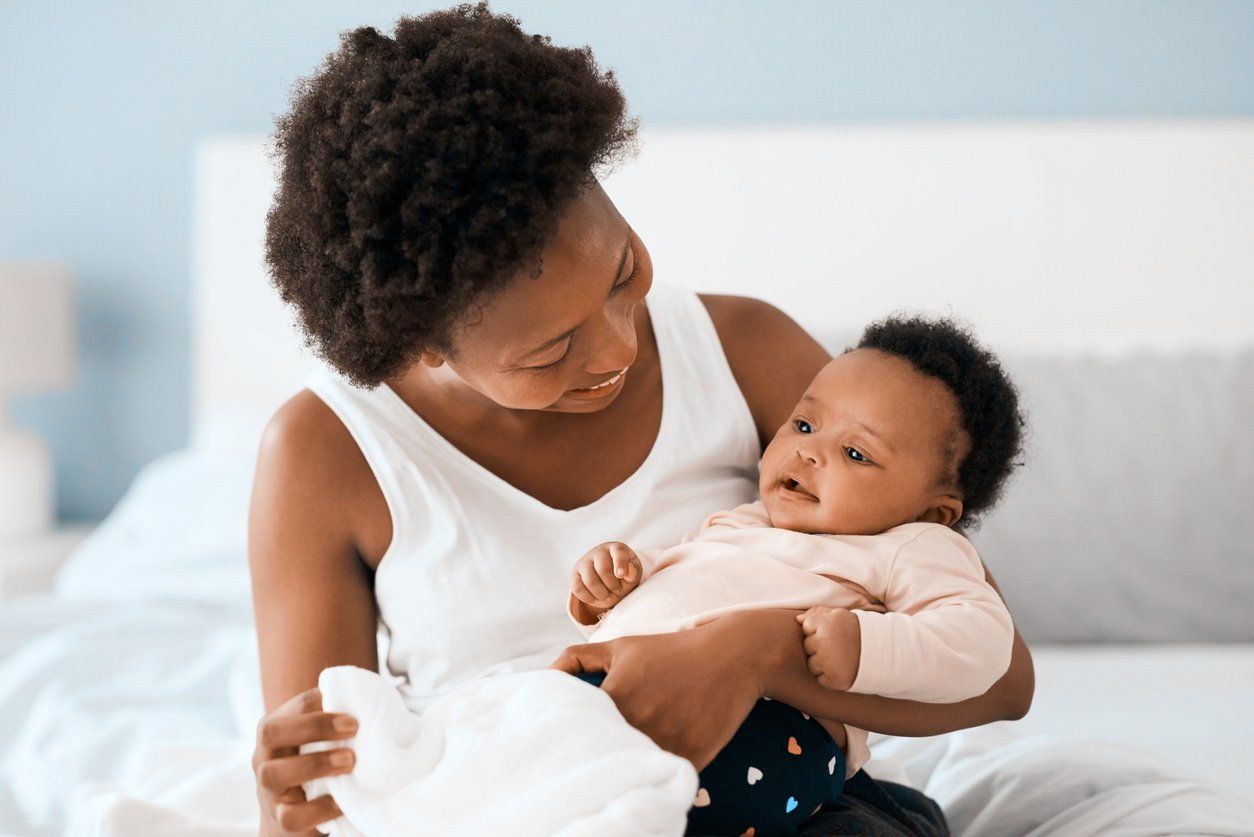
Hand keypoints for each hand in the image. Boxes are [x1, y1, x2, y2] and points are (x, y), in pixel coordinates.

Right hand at [253, 687, 357, 834]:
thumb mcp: (322, 738)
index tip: (353, 713)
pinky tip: (343, 803)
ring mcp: (269, 789)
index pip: (294, 706)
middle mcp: (265, 756)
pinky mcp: (281, 819)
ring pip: (272, 774)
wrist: (296, 813)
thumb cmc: (317, 763)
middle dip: (314, 726)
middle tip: (353, 728)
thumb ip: (338, 718)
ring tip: (349, 761)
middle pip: (270, 732)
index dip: (321, 704)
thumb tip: (369, 700)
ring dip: (313, 764)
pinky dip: (319, 809)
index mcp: (277, 729)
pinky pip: (291, 816)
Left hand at [549, 610, 771, 770]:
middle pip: (605, 751)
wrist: (730, 656)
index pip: (582, 728)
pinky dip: (655, 773)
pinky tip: (653, 764)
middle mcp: (639, 719)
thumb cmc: (670, 651)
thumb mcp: (621, 647)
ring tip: (626, 759)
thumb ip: (578, 659)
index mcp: (616, 694)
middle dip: (599, 753)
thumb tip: (545, 677)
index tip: (576, 738)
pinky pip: (662, 775)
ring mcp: (666, 740)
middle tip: (596, 754)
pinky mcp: (691, 756)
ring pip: (633, 767)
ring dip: (627, 766)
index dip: (577, 735)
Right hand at [570, 542, 642, 617]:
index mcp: (616, 548)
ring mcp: (584, 562)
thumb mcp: (633, 573)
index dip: (620, 563)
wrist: (608, 579)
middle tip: (617, 590)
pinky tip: (596, 598)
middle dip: (613, 586)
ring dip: (601, 594)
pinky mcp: (575, 574)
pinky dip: (589, 598)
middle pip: (603, 569)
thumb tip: (628, 572)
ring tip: (607, 596)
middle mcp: (599, 551)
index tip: (621, 575)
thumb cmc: (624, 574)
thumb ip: (633, 572)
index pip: (618, 552)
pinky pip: (578, 588)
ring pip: (590, 581)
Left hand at [797, 606, 861, 690]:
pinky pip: (821, 679)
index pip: (806, 627)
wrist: (884, 654)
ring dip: (822, 663)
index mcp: (828, 624)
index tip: (833, 633)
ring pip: (812, 664)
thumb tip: (797, 620)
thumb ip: (817, 613)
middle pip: (808, 646)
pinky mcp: (834, 680)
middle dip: (819, 646)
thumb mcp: (840, 615)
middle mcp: (826, 643)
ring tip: (840, 658)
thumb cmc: (858, 632)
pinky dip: (829, 677)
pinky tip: (842, 669)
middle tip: (838, 646)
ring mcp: (829, 663)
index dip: (818, 630)